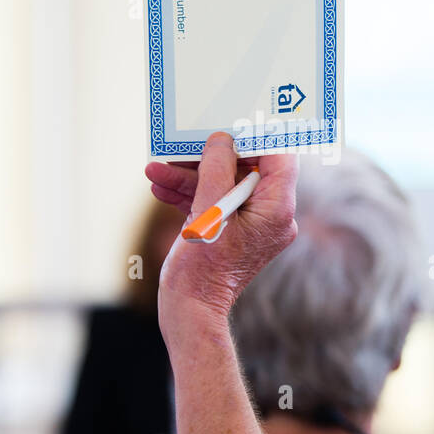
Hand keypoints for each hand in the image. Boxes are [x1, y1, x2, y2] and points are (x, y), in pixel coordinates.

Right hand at [145, 132, 297, 325]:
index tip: (232, 121)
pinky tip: (160, 186)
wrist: (189, 312)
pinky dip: (188, 194)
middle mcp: (270, 215)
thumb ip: (216, 169)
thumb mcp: (209, 211)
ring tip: (156, 170)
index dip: (256, 136)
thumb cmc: (203, 268)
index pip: (278, 157)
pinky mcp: (230, 232)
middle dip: (208, 158)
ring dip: (189, 176)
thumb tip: (222, 140)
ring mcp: (250, 225)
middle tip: (181, 145)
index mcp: (277, 209)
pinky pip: (213, 202)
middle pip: (244, 169)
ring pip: (222, 185)